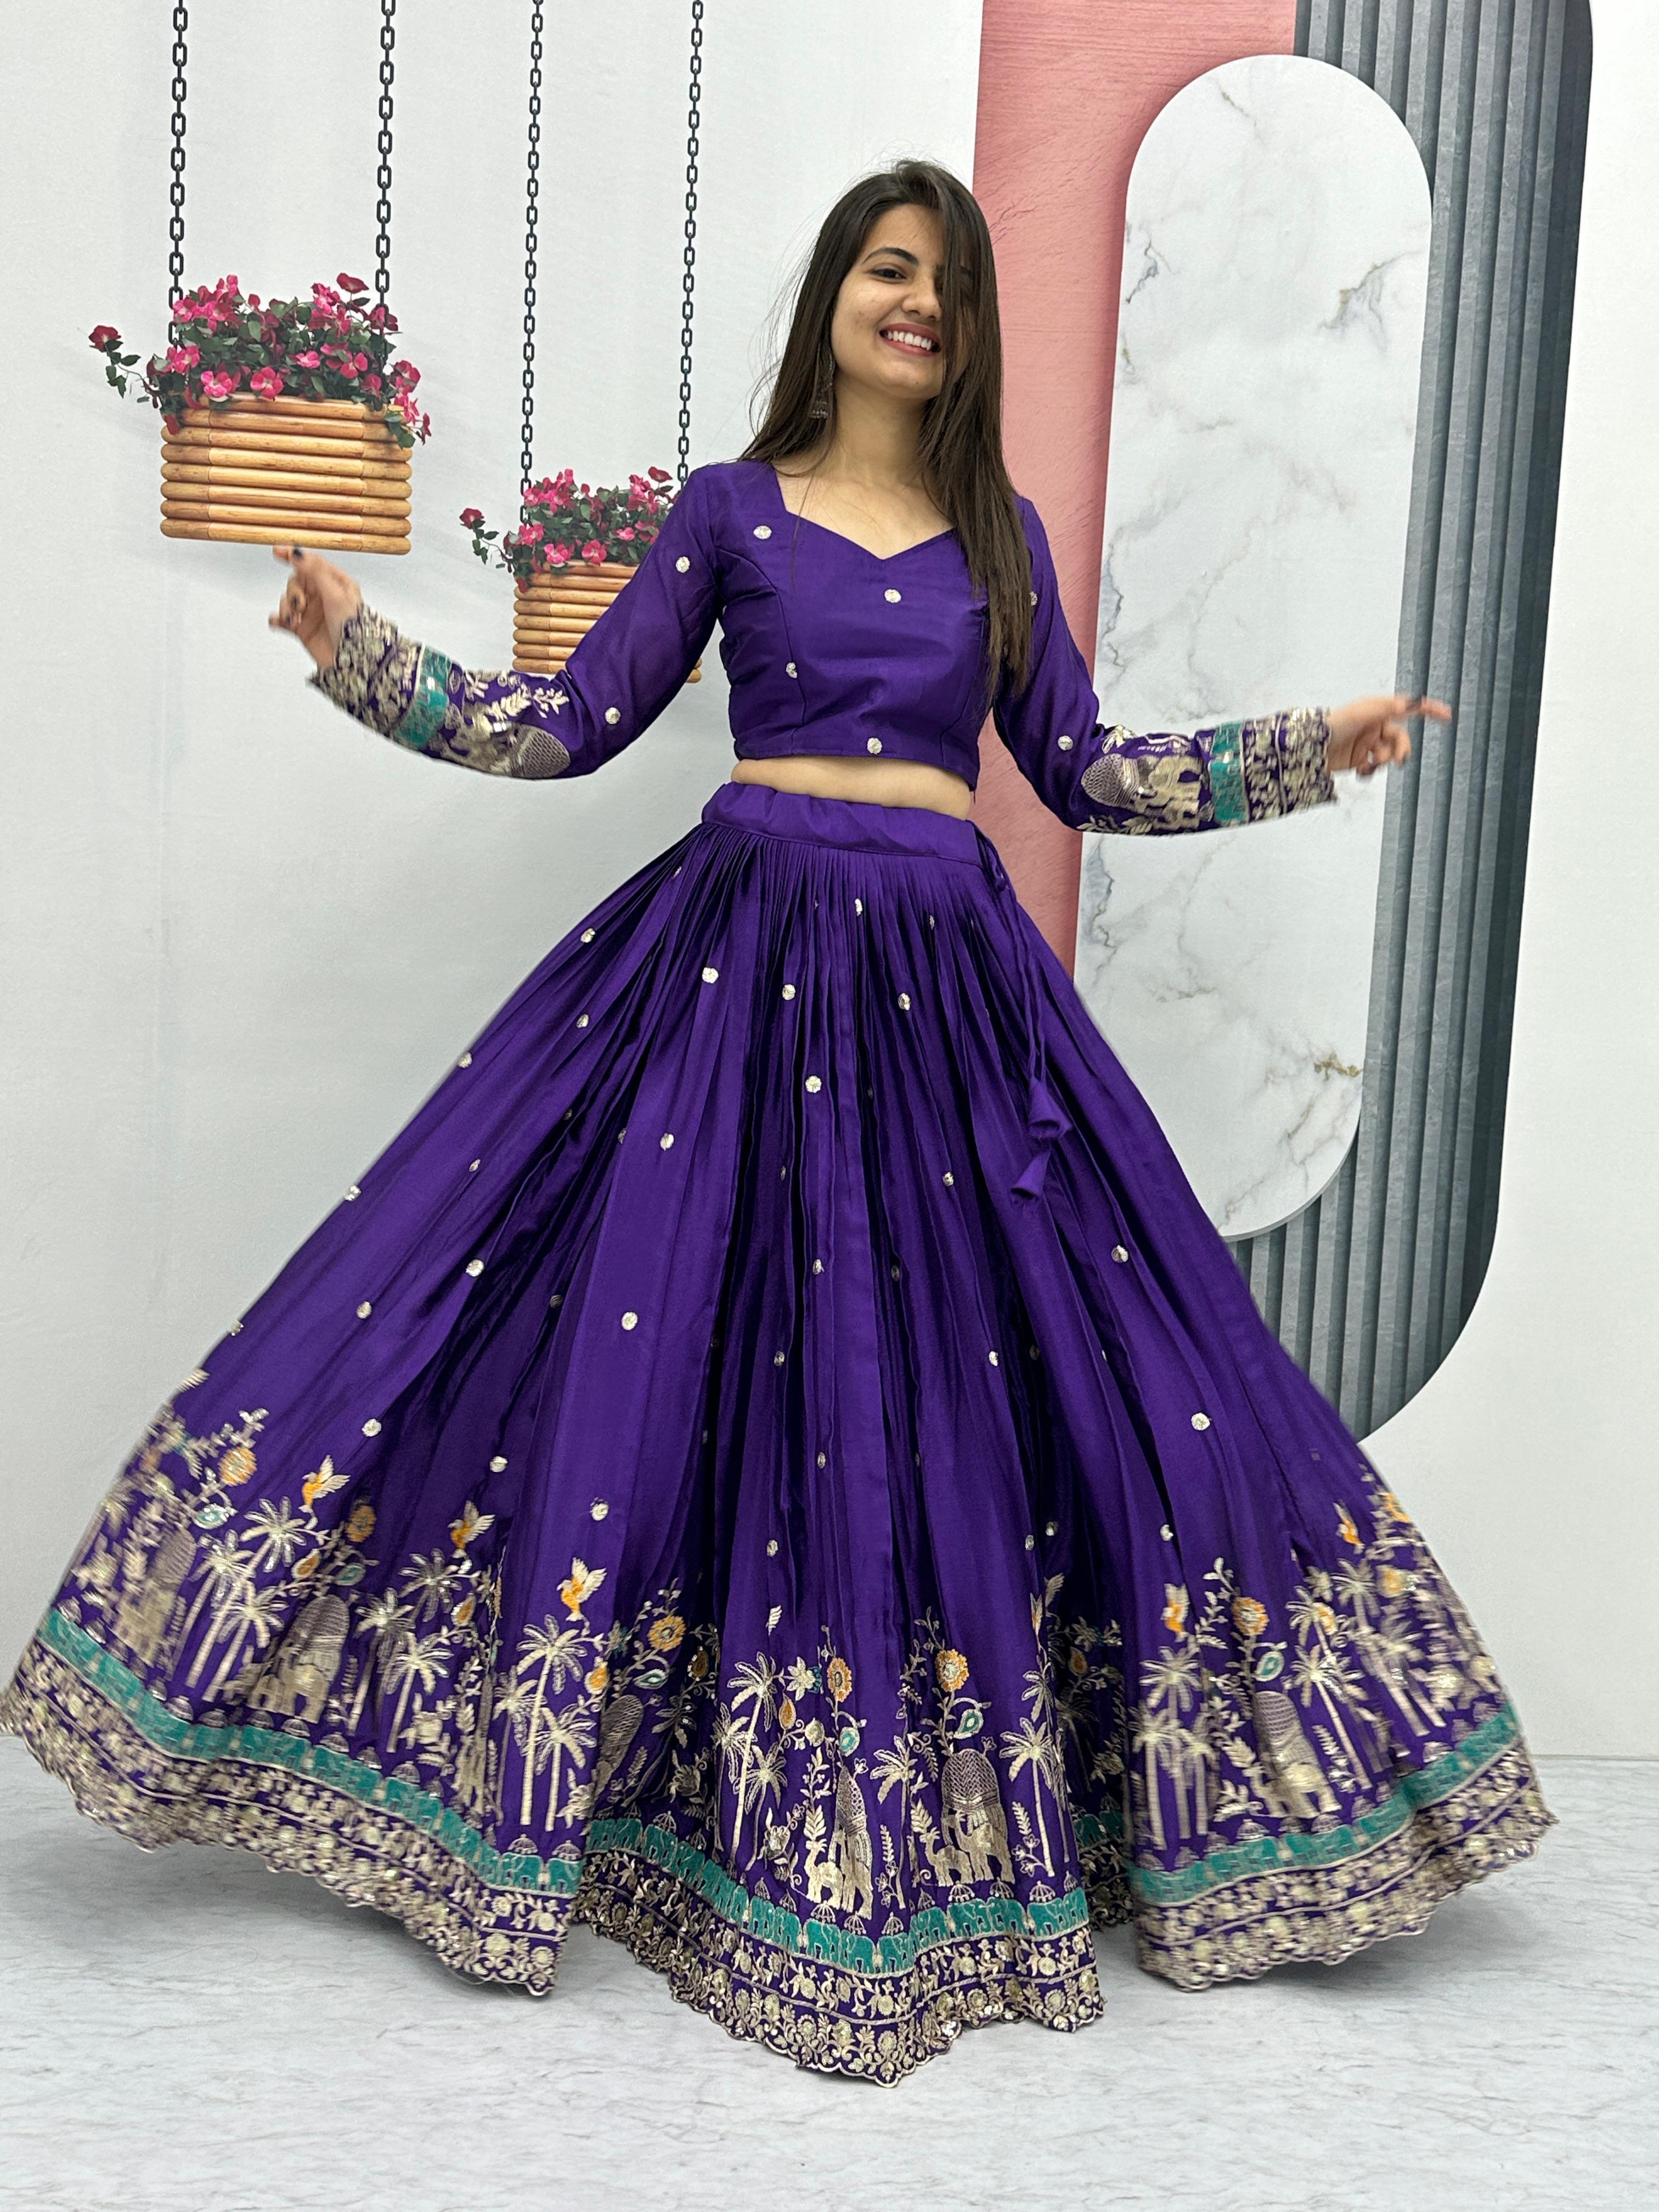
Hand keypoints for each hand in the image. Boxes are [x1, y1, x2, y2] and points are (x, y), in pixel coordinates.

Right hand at [268, 544, 363, 671]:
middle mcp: (323, 596)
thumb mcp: (336, 595)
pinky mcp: (303, 630)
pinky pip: (283, 620)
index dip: (294, 556)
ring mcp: (312, 613)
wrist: (352, 663)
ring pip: (288, 600)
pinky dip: (279, 620)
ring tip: (293, 620)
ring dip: (286, 608)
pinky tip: (279, 622)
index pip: (312, 563)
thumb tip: (297, 553)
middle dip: (293, 592)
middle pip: (296, 582)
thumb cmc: (352, 629)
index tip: (277, 551)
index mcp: (336, 583)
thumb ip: (315, 572)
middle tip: (300, 606)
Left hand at [1325, 692, 1449, 777]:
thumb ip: (1388, 709)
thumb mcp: (1362, 714)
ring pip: (1388, 755)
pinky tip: (1360, 771)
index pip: (1409, 708)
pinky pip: (1375, 767)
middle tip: (1398, 761)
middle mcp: (1374, 725)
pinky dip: (1370, 771)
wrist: (1307, 749)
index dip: (1429, 710)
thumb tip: (1413, 702)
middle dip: (1401, 750)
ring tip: (1368, 764)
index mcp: (1378, 710)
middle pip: (1400, 738)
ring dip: (1382, 761)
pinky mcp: (1358, 759)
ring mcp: (1367, 743)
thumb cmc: (1332, 725)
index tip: (1448, 716)